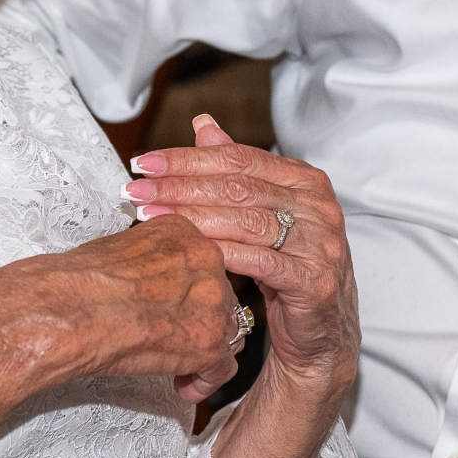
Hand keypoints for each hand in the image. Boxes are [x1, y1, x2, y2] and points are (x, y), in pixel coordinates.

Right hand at [0, 216, 239, 449]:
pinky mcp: (209, 340)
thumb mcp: (118, 249)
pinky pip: (224, 367)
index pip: (205, 264)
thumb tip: (148, 280)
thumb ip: (148, 260)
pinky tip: (181, 387)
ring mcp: (212, 298)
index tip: (171, 309)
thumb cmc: (71, 281)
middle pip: (222, 295)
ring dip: (203, 352)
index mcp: (182, 230)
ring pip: (229, 330)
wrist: (64, 310)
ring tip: (175, 369)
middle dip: (199, 321)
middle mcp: (206, 257)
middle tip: (170, 340)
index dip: (189, 292)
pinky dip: (204, 381)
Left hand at [128, 115, 358, 402]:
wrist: (320, 334)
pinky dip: (221, 253)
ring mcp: (322, 242)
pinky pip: (260, 261)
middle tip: (136, 190)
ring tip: (149, 218)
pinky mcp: (315, 280)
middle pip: (239, 186)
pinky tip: (188, 250)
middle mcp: (319, 206)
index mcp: (306, 181)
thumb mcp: (263, 215)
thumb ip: (237, 170)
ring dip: (191, 218)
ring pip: (246, 220)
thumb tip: (203, 123)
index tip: (144, 163)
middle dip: (180, 186)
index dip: (188, 158)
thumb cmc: (287, 271)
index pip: (239, 158)